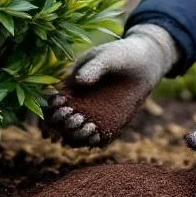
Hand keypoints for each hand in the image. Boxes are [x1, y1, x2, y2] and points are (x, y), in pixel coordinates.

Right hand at [43, 24, 178, 145]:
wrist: (145, 61)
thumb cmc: (121, 54)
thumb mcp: (107, 56)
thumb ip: (94, 67)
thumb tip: (80, 82)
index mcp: (70, 87)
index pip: (51, 105)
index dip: (50, 111)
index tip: (63, 107)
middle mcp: (79, 105)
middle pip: (60, 125)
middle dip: (63, 125)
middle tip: (77, 117)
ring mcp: (94, 115)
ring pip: (75, 136)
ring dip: (76, 136)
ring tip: (89, 126)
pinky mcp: (110, 123)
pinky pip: (97, 140)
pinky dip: (93, 142)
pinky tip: (98, 134)